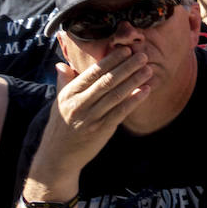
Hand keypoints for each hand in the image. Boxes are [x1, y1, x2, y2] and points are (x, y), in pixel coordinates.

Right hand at [31, 46, 151, 180]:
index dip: (111, 60)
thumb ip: (64, 82)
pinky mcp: (101, 130)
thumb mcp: (59, 102)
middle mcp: (79, 103)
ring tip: (148, 70)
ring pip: (116, 95)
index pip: (93, 72)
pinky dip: (133, 101)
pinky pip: (120, 112)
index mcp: (70, 93)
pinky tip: (145, 90)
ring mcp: (90, 117)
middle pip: (107, 81)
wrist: (57, 157)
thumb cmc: (61, 126)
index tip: (126, 50)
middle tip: (144, 56)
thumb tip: (61, 64)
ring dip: (134, 81)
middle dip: (127, 67)